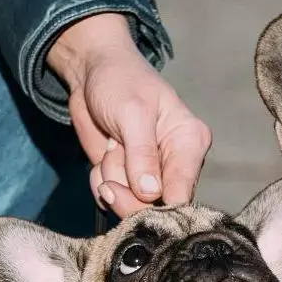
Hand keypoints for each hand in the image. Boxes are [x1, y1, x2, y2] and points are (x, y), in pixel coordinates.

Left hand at [48, 13, 211, 217]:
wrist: (91, 73)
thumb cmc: (120, 81)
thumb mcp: (132, 113)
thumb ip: (142, 154)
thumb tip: (151, 194)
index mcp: (190, 143)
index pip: (183, 192)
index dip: (160, 204)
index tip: (134, 192)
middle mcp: (175, 164)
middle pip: (157, 208)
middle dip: (128, 192)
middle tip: (110, 164)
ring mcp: (150, 174)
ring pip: (129, 204)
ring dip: (111, 179)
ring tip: (112, 146)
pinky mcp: (126, 179)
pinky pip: (111, 199)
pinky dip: (100, 181)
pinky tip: (103, 157)